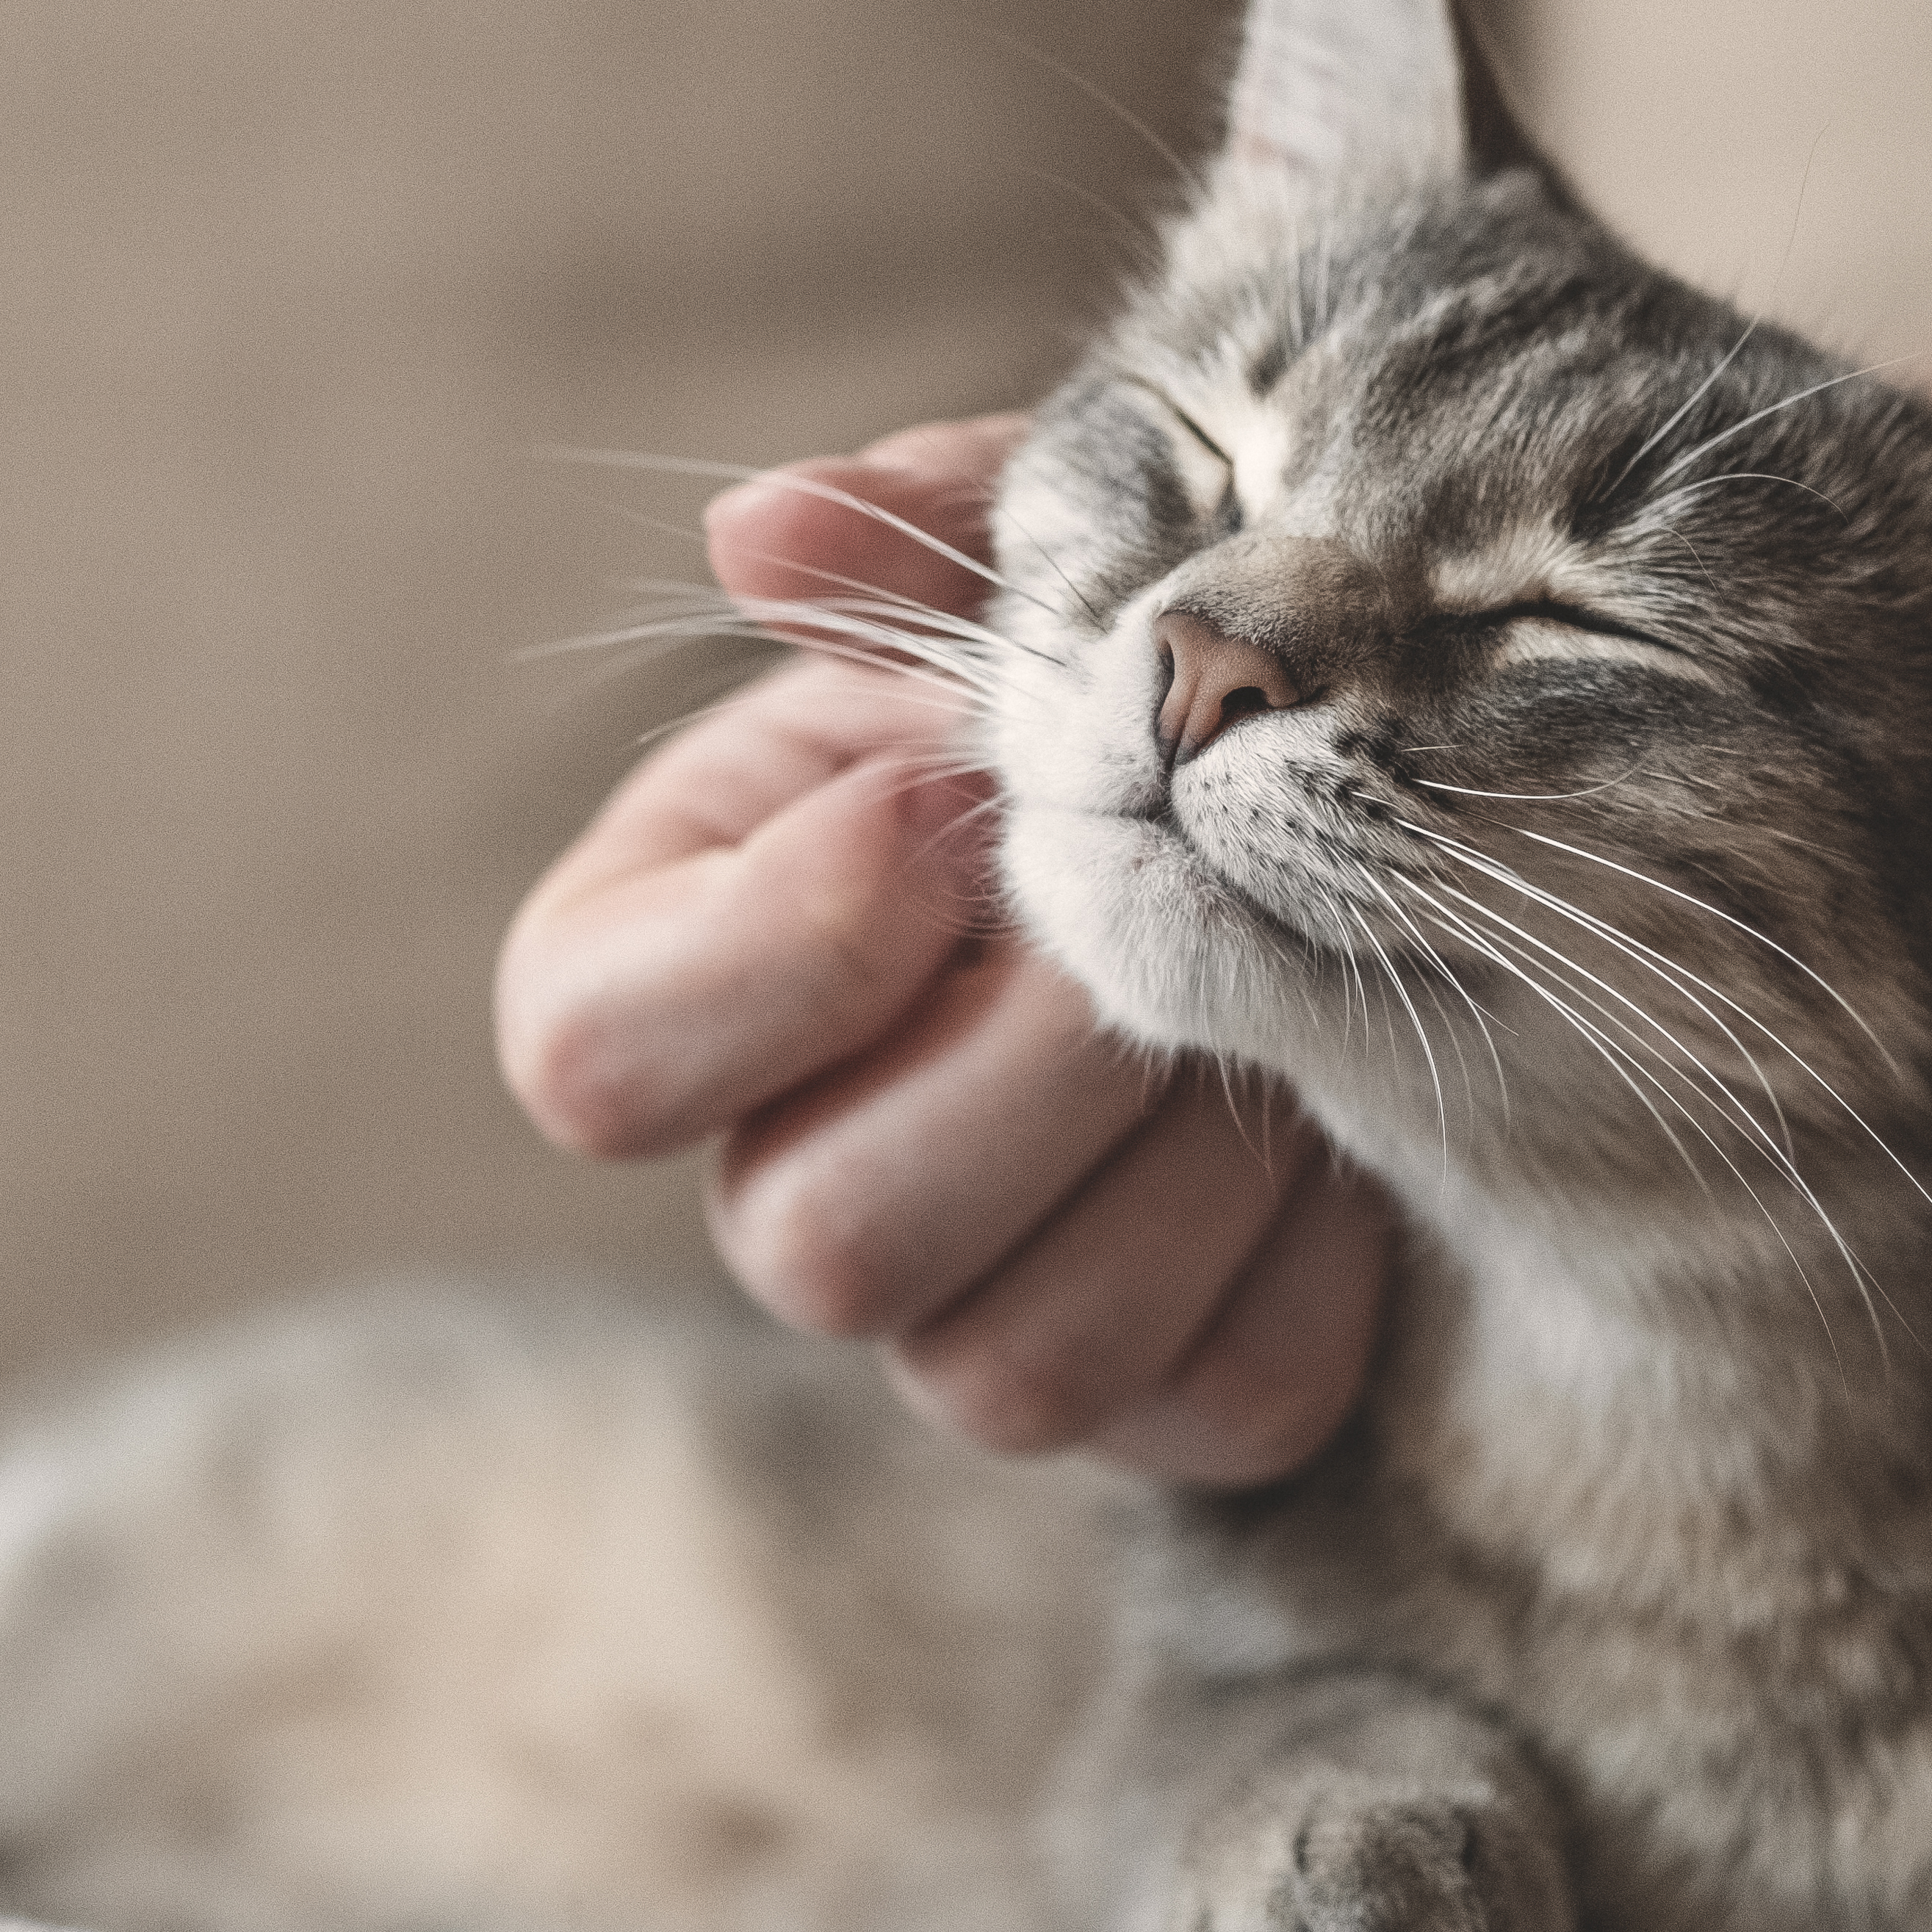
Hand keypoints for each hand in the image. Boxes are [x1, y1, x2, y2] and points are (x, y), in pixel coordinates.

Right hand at [496, 417, 1386, 1482]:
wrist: (1313, 836)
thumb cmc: (1102, 690)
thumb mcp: (1022, 584)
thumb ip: (909, 547)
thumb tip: (763, 530)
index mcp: (674, 981)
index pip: (592, 1062)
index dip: (783, 946)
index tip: (941, 804)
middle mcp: (786, 1180)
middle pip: (809, 1245)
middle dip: (1021, 1062)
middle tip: (1149, 912)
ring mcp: (963, 1320)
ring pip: (1007, 1367)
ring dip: (1171, 1160)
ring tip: (1258, 1002)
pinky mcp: (1166, 1400)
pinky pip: (1218, 1399)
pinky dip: (1309, 1253)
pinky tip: (1339, 1116)